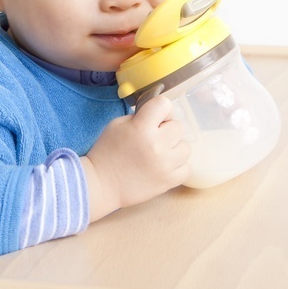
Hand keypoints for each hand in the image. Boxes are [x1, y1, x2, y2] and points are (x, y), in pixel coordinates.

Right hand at [82, 96, 190, 221]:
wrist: (101, 184)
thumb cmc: (106, 152)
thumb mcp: (117, 125)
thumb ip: (140, 117)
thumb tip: (159, 116)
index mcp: (142, 127)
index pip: (165, 104)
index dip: (161, 109)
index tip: (155, 118)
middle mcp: (157, 144)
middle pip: (178, 126)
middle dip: (167, 130)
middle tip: (154, 138)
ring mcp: (165, 164)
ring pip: (185, 147)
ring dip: (174, 148)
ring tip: (160, 154)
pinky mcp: (169, 181)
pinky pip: (186, 168)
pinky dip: (177, 166)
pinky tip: (164, 166)